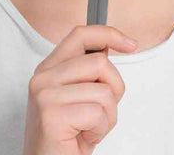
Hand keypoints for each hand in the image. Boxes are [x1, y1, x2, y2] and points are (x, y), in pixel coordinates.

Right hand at [21, 24, 137, 154]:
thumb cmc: (66, 138)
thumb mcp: (78, 98)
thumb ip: (87, 73)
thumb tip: (108, 46)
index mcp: (48, 70)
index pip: (80, 35)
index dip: (109, 34)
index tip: (130, 44)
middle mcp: (42, 78)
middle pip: (100, 62)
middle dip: (113, 89)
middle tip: (101, 112)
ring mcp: (45, 95)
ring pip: (103, 91)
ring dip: (107, 116)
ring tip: (89, 128)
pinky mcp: (51, 115)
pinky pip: (98, 113)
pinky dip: (100, 129)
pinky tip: (83, 137)